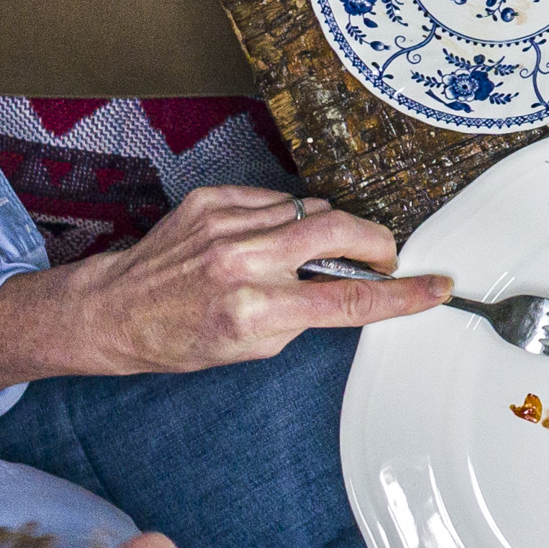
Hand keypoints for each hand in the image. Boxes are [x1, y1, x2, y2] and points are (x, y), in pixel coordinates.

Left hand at [0, 187, 451, 385]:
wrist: (112, 311)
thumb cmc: (176, 340)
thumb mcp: (247, 349)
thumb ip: (302, 317)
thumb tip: (347, 290)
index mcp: (254, 311)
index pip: (349, 302)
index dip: (403, 295)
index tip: (436, 287)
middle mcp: (241, 262)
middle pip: (340, 231)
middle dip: (375, 241)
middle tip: (381, 257)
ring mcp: (225, 224)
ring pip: (310, 209)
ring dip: (325, 229)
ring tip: (310, 253)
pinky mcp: (210, 200)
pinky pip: (273, 199)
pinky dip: (284, 216)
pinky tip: (269, 237)